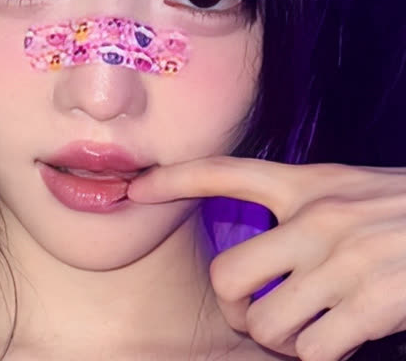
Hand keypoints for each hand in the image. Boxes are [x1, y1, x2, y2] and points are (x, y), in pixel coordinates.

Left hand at [127, 157, 405, 360]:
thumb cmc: (395, 207)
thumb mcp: (340, 188)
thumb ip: (298, 206)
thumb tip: (259, 250)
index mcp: (305, 183)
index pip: (222, 172)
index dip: (172, 179)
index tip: (135, 188)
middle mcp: (317, 218)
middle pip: (229, 275)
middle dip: (235, 306)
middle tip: (254, 310)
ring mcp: (344, 261)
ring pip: (268, 323)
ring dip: (278, 338)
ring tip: (300, 327)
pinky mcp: (373, 303)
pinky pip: (313, 351)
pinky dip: (317, 354)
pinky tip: (338, 337)